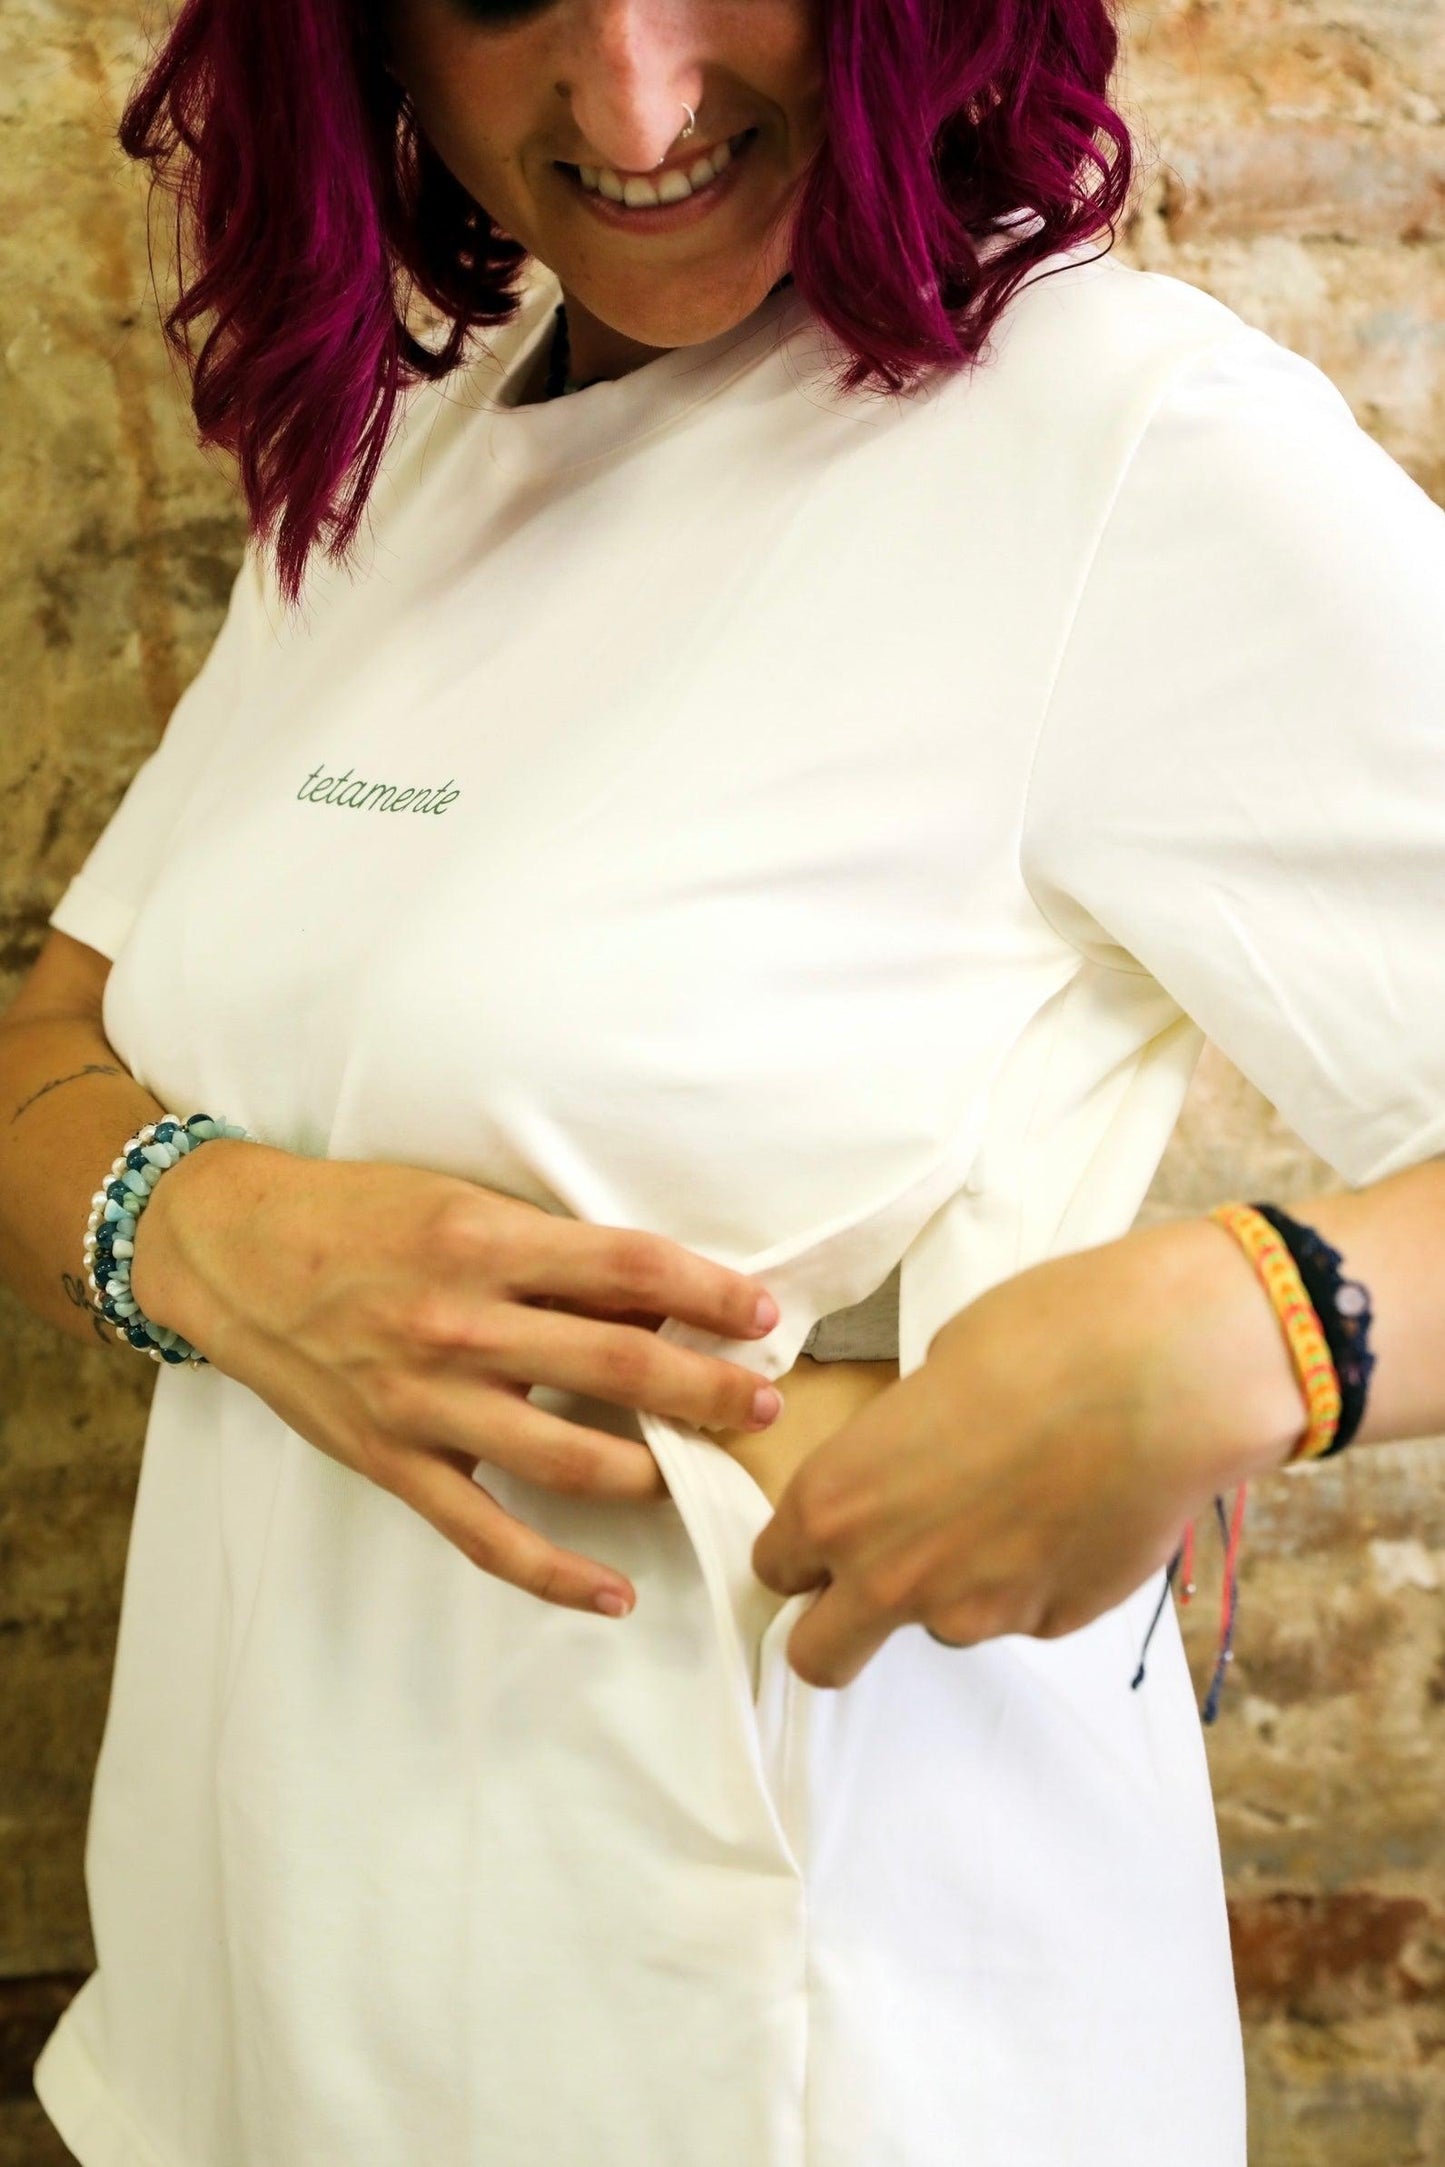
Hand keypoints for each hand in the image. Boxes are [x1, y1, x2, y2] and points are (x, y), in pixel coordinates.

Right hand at [130, 1140, 781, 1614]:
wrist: (235, 1252)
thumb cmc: (359, 1214)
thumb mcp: (461, 1202)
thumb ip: (549, 1253)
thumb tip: (651, 1298)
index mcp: (485, 1241)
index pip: (630, 1268)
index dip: (709, 1293)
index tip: (761, 1314)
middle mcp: (461, 1322)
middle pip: (620, 1366)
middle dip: (710, 1390)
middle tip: (766, 1405)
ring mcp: (425, 1401)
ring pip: (571, 1458)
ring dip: (656, 1473)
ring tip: (707, 1473)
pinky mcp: (393, 1462)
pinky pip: (487, 1536)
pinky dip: (556, 1575)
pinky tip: (616, 1594)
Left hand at [751, 1218, 1306, 1686]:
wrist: (1164, 1376)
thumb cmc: (1042, 1339)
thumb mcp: (934, 1367)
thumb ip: (900, 1443)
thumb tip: (916, 1461)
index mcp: (837, 1499)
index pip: (776, 1567)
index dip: (802, 1552)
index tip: (829, 1535)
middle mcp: (889, 1575)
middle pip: (821, 1657)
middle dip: (837, 1627)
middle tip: (881, 1576)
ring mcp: (974, 1613)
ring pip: (941, 1623)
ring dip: (959, 1582)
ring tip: (1021, 1497)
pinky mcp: (1052, 1624)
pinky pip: (1022, 1611)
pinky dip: (1035, 1577)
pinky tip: (1073, 1508)